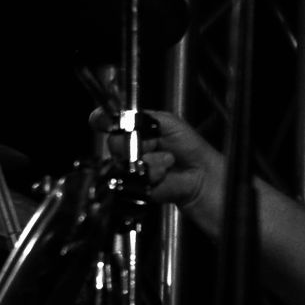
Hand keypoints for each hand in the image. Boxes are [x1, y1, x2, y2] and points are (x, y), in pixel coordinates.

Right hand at [88, 108, 223, 209]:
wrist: (203, 175)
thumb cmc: (191, 148)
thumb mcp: (168, 123)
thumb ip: (143, 117)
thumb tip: (122, 117)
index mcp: (136, 131)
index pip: (110, 123)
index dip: (103, 121)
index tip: (102, 120)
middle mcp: (130, 150)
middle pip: (114, 143)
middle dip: (135, 142)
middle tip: (156, 144)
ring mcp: (131, 170)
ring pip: (123, 162)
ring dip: (150, 159)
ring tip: (167, 161)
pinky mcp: (135, 187)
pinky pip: (134, 179)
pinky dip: (153, 174)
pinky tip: (164, 175)